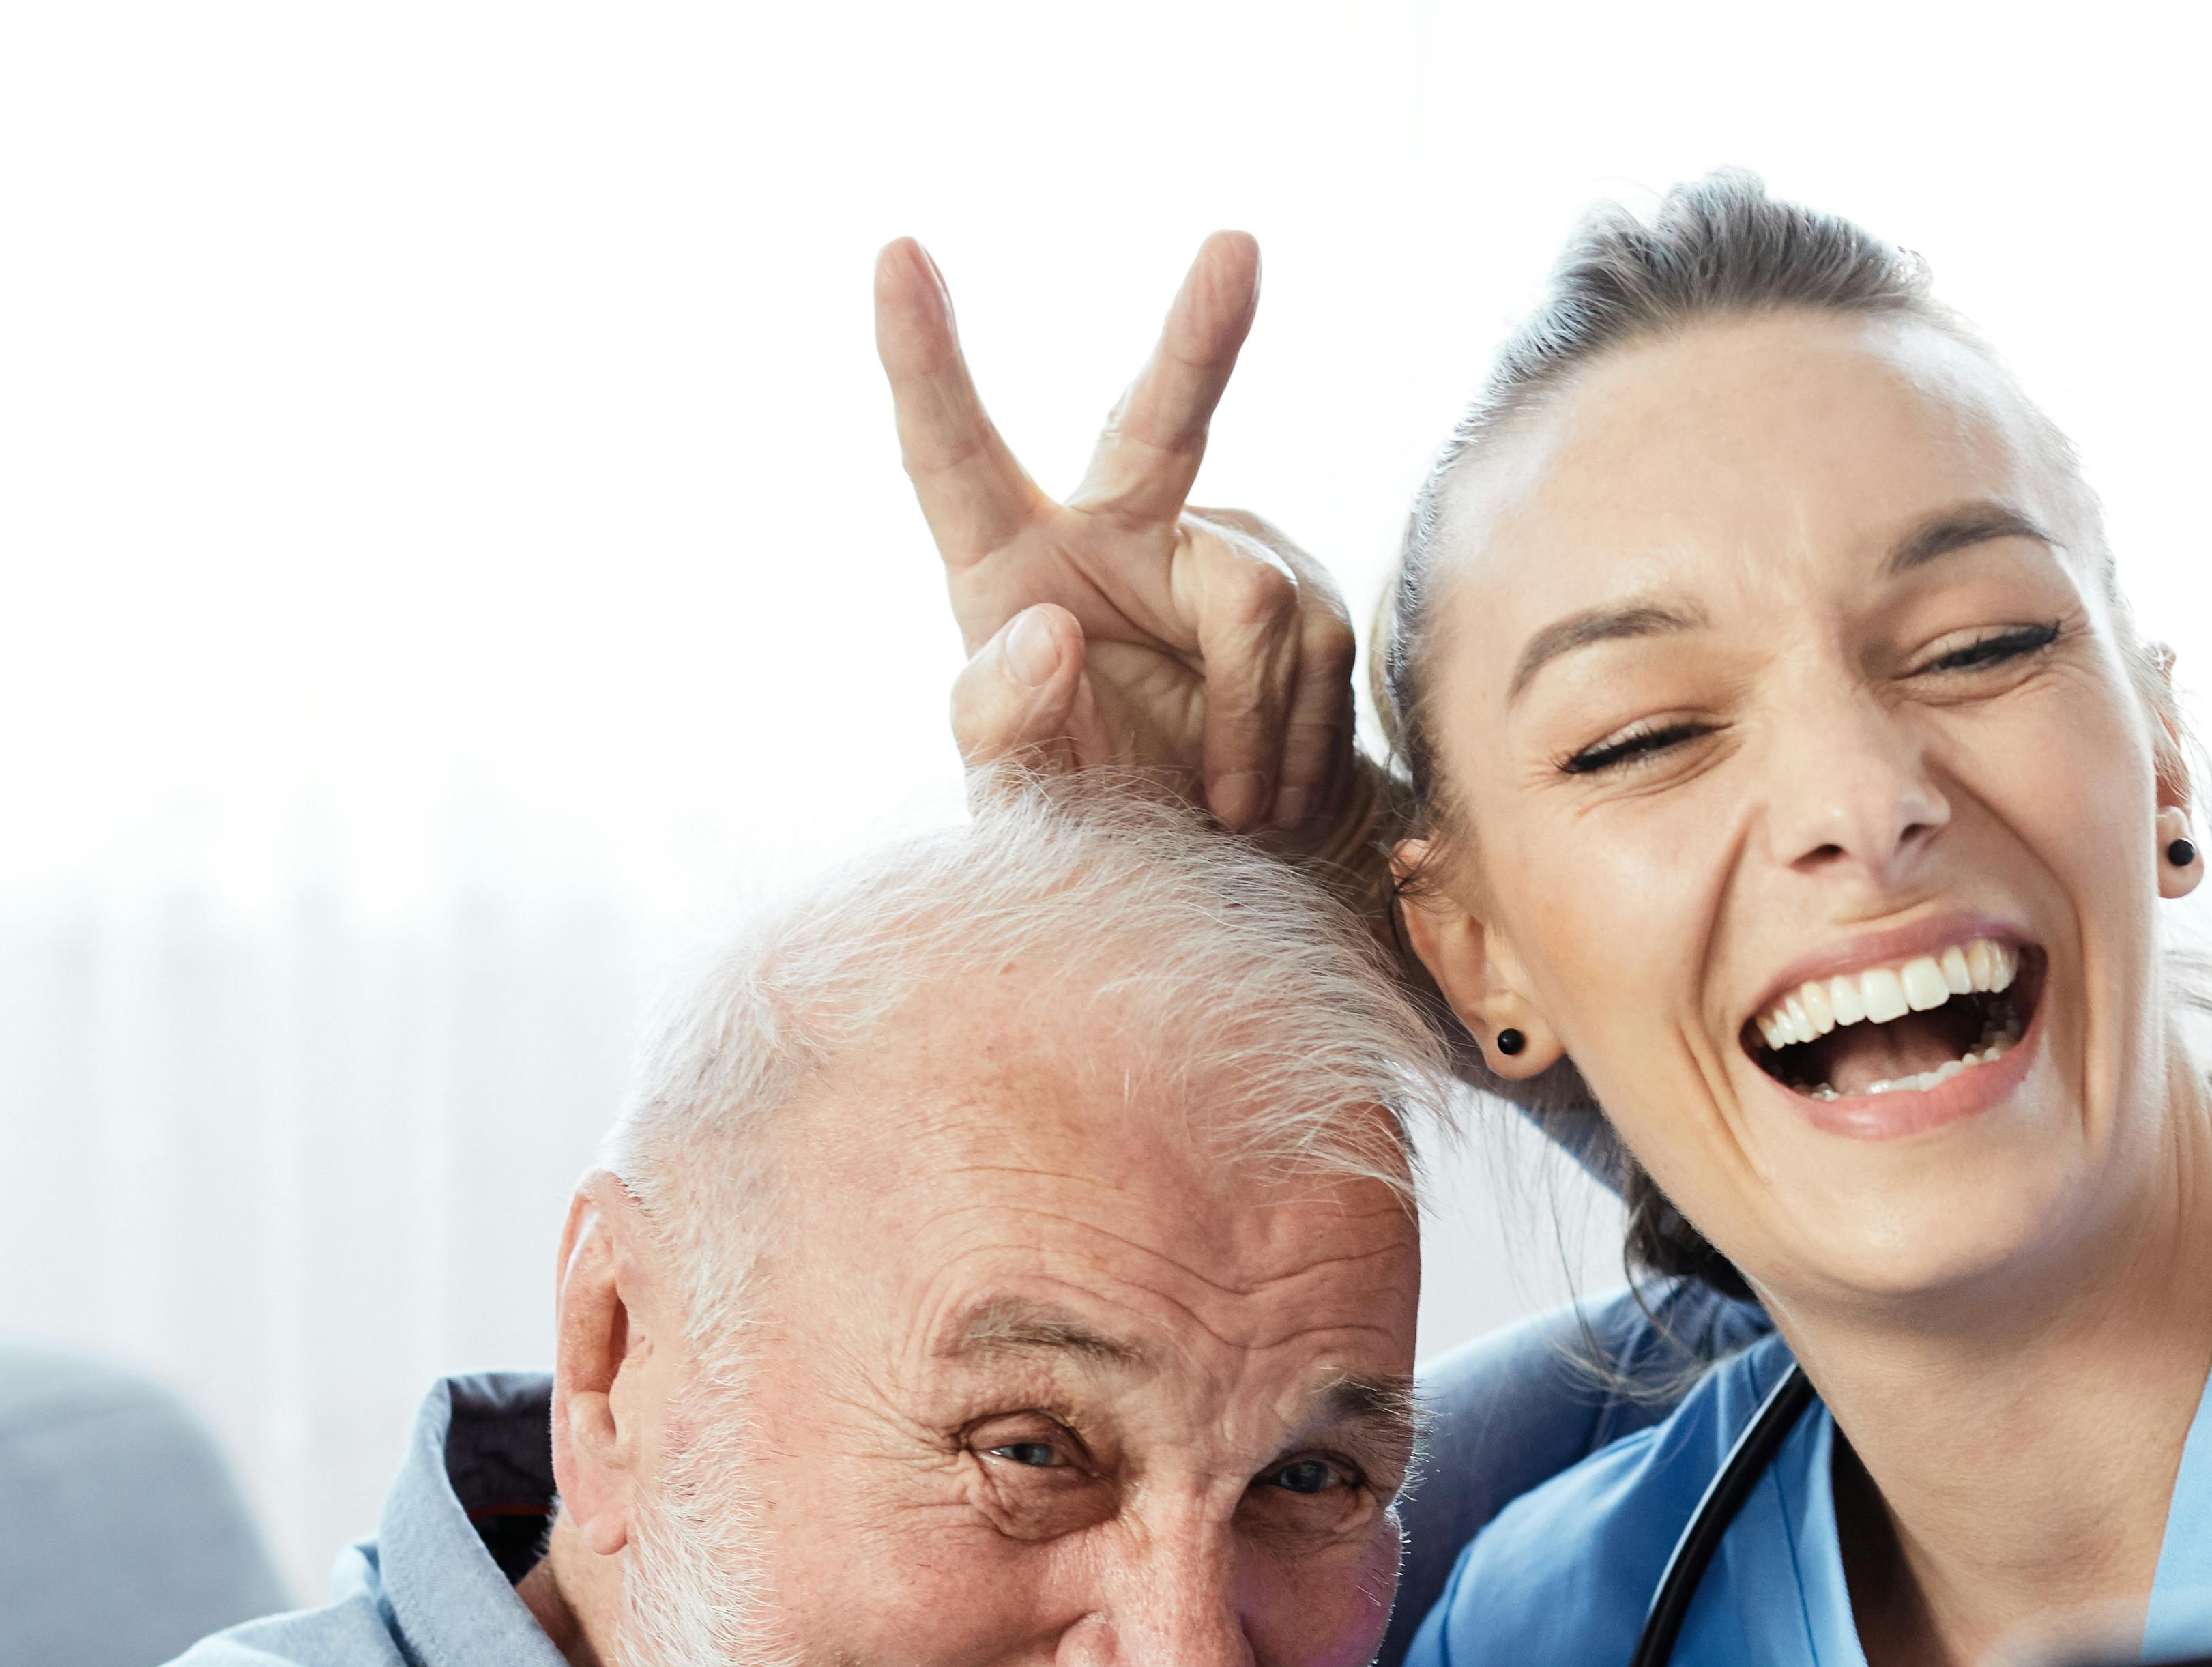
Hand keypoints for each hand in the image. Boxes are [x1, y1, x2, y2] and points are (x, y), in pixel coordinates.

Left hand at [875, 230, 1362, 837]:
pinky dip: (1295, 741)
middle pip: (1154, 423)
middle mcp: (1114, 530)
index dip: (918, 355)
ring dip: (1249, 722)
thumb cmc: (1085, 816)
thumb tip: (1053, 631)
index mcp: (1008, 562)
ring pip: (1259, 601)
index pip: (949, 453)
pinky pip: (1318, 650)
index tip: (893, 253)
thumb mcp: (1020, 795)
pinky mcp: (1302, 595)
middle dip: (1199, 334)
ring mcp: (1215, 555)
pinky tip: (1268, 794)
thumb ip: (1006, 724)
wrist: (1207, 870)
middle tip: (1233, 251)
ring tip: (1231, 807)